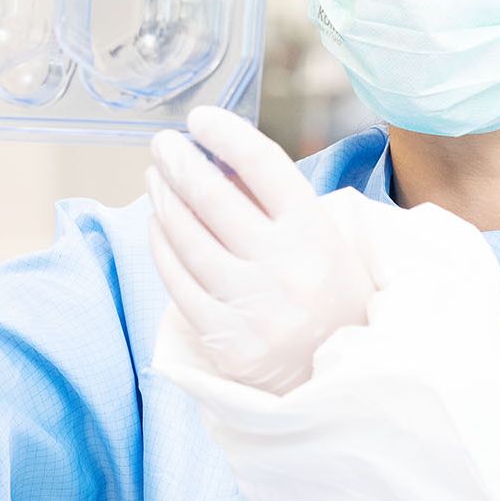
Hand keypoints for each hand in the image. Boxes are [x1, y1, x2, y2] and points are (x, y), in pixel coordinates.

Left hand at [146, 107, 374, 394]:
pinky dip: (162, 246)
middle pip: (214, 198)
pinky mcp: (223, 337)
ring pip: (188, 238)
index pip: (264, 165)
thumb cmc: (332, 299)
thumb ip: (275, 203)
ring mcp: (251, 304)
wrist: (343, 381)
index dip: (227, 135)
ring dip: (164, 200)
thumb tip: (218, 157)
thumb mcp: (324, 242)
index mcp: (315, 233)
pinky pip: (177, 281)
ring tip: (156, 179)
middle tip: (163, 144)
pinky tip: (158, 225)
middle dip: (180, 163)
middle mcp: (283, 266)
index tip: (202, 119)